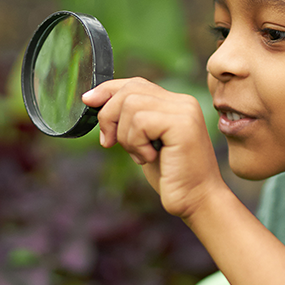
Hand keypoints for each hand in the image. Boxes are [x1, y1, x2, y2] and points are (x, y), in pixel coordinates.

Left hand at [82, 78, 224, 219]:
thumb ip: (130, 122)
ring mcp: (184, 111)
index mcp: (174, 104)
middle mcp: (182, 102)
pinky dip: (136, 143)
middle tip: (109, 143)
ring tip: (140, 155)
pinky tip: (149, 158)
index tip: (87, 100)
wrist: (197, 200)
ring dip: (125, 136)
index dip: (107, 90)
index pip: (135, 84)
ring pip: (131, 105)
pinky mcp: (182, 124)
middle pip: (129, 90)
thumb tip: (95, 102)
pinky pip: (140, 121)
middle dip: (109, 116)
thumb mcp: (144, 144)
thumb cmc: (171, 177)